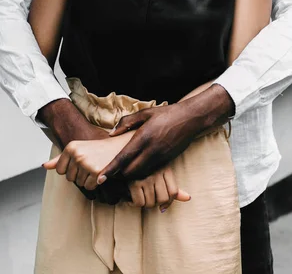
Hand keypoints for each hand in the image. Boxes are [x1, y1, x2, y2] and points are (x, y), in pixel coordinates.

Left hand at [43, 134, 134, 192]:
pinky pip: (89, 187)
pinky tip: (100, 171)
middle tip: (89, 163)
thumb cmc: (96, 149)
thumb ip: (60, 159)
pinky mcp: (96, 172)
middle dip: (79, 174)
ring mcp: (86, 163)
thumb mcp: (77, 149)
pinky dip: (94, 183)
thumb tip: (44, 166)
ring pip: (79, 183)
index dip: (70, 169)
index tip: (79, 162)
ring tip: (95, 166)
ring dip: (87, 179)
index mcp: (71, 147)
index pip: (59, 170)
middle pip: (69, 178)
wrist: (117, 147)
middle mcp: (77, 154)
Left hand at [97, 84, 233, 183]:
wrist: (191, 119)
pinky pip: (150, 172)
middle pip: (130, 172)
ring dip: (130, 176)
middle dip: (118, 175)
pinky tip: (136, 167)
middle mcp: (151, 151)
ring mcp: (160, 158)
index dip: (110, 170)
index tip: (100, 179)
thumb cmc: (167, 114)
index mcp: (144, 137)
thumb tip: (111, 133)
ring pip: (140, 175)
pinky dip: (141, 173)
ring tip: (121, 172)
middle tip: (109, 173)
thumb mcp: (145, 113)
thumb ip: (126, 122)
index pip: (123, 158)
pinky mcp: (167, 161)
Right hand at [128, 166, 189, 211]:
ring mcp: (145, 177)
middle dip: (155, 202)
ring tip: (139, 195)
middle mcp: (156, 172)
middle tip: (148, 196)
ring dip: (144, 203)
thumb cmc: (144, 171)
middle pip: (162, 199)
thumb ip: (173, 188)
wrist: (123, 162)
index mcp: (165, 168)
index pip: (173, 192)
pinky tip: (131, 197)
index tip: (160, 199)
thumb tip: (188, 198)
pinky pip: (139, 203)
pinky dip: (134, 203)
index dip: (168, 201)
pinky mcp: (133, 183)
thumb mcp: (161, 175)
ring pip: (150, 203)